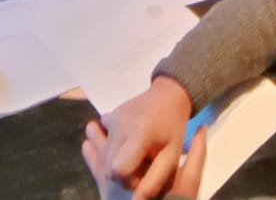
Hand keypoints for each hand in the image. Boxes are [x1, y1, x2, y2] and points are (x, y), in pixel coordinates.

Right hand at [93, 77, 194, 198]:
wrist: (167, 96)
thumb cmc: (173, 127)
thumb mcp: (171, 156)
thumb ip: (154, 179)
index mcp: (138, 136)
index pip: (118, 171)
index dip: (129, 179)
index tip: (143, 173)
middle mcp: (119, 126)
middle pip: (108, 165)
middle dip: (122, 171)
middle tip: (141, 163)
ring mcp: (112, 119)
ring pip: (104, 155)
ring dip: (117, 159)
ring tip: (136, 152)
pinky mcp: (108, 116)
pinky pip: (103, 140)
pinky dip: (112, 146)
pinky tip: (126, 141)